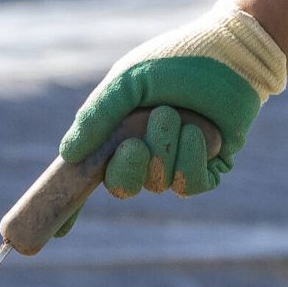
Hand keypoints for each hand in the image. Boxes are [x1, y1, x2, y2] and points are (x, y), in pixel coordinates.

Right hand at [61, 2, 286, 199]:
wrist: (228, 53)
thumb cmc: (175, 61)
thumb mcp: (127, 82)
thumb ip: (97, 115)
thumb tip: (67, 155)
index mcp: (117, 134)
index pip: (89, 177)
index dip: (73, 206)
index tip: (59, 233)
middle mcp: (145, 154)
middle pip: (122, 187)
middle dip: (126, 168)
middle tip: (134, 142)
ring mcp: (176, 163)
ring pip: (158, 183)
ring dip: (164, 147)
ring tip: (174, 114)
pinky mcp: (208, 168)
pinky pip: (190, 184)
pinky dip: (190, 158)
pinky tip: (197, 131)